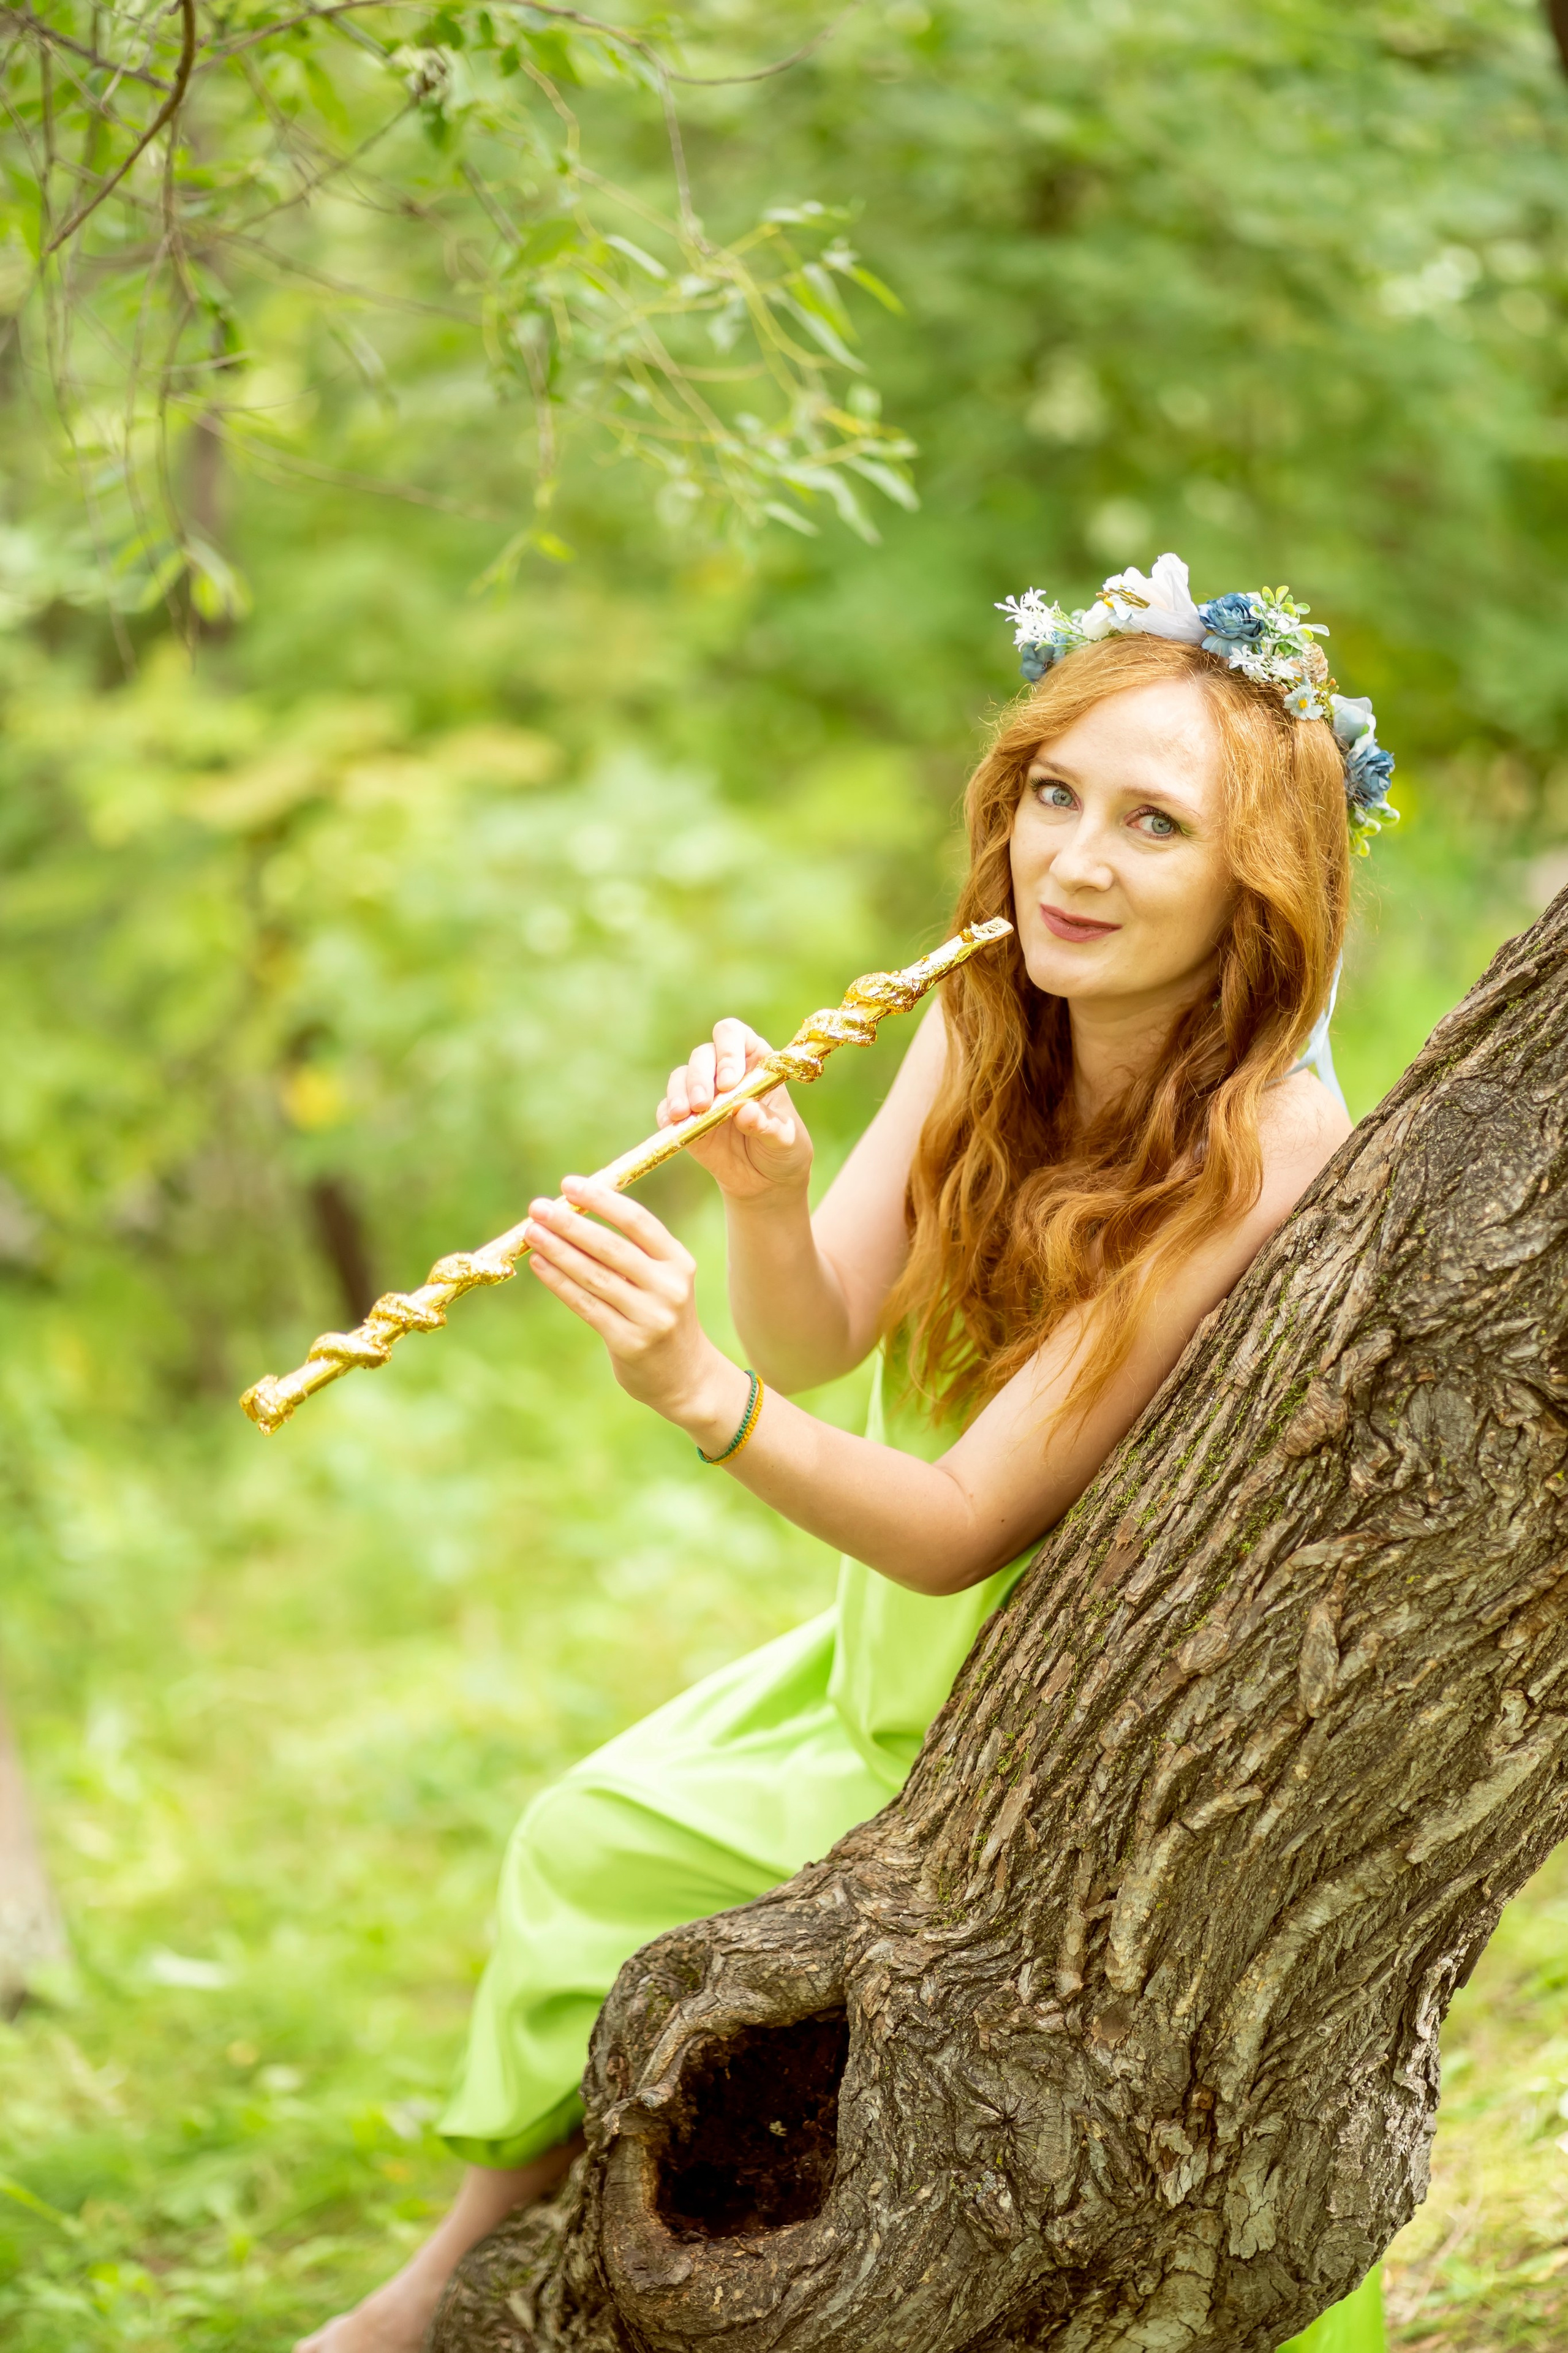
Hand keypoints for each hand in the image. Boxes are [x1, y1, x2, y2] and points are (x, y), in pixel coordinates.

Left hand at [523, 1177, 735, 1427]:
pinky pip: (586, 1305)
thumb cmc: (660, 1314)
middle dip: (571, 1224)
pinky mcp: (630, 1342)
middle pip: (612, 1247)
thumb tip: (572, 1211)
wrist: (685, 1375)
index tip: (570, 1184)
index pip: (638, 1222)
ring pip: (594, 1276)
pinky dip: (559, 1282)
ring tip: (531, 1232)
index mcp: (678, 1262)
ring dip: (558, 1251)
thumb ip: (628, 1250)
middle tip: (538, 1206)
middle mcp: (669, 1287)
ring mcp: (651, 1317)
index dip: (602, 1200)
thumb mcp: (660, 1278)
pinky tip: (539, 1264)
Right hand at [658, 1020, 812, 1204]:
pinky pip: (667, 1108)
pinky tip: (674, 1125)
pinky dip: (666, 1114)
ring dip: (680, 1093)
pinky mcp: (685, 1118)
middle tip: (704, 1104)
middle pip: (703, 1054)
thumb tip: (745, 1112)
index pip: (735, 1036)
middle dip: (700, 1077)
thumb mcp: (785, 1139)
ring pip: (681, 1076)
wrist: (765, 1181)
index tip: (729, 1082)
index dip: (728, 1051)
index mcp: (755, 1063)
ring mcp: (703, 1093)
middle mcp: (724, 1071)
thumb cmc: (782, 1149)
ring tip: (685, 1114)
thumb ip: (768, 1125)